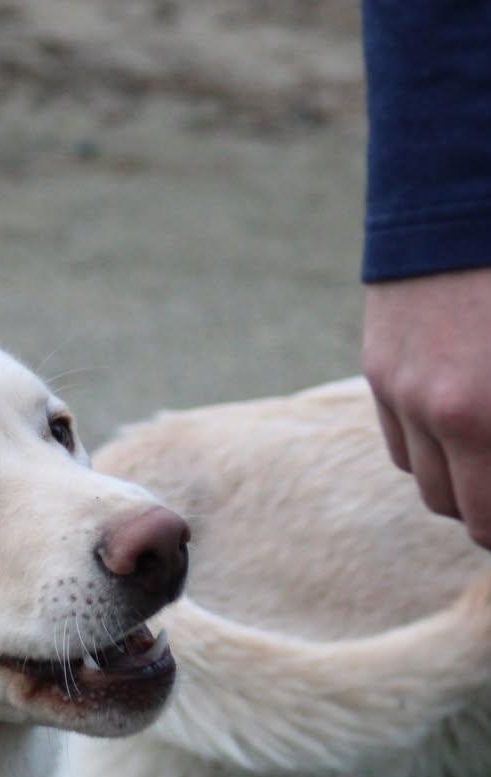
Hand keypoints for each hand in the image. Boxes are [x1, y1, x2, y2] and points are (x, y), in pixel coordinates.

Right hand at [363, 268, 490, 548]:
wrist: (470, 180)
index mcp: (486, 413)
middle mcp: (439, 411)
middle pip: (461, 510)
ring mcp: (402, 390)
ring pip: (427, 482)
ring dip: (464, 484)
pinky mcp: (381, 368)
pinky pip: (402, 441)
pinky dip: (433, 448)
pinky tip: (464, 424)